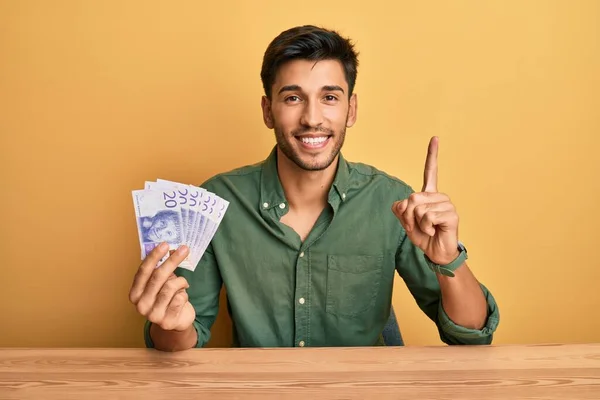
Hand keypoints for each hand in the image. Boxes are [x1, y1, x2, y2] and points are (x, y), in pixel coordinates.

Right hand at [128, 243, 194, 331]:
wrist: (176, 321)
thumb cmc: (167, 298)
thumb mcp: (161, 283)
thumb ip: (161, 269)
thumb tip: (170, 248)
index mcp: (135, 293)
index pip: (143, 271)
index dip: (154, 257)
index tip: (164, 244)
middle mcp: (141, 305)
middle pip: (158, 277)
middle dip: (172, 260)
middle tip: (184, 249)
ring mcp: (153, 315)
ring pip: (171, 287)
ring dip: (181, 282)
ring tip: (183, 284)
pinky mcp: (167, 322)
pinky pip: (180, 298)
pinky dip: (184, 294)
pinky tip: (183, 298)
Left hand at [392, 136, 459, 264]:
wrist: (436, 253)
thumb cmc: (423, 235)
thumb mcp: (406, 221)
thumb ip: (400, 209)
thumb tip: (403, 202)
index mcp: (429, 195)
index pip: (430, 172)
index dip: (432, 155)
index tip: (435, 138)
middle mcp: (439, 196)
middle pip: (412, 198)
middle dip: (408, 216)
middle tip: (417, 226)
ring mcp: (447, 204)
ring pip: (419, 208)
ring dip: (417, 223)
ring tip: (428, 229)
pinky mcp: (451, 214)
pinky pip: (428, 216)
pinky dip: (426, 227)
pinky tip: (434, 231)